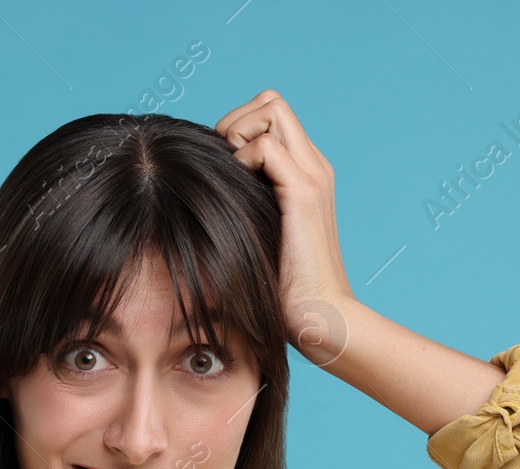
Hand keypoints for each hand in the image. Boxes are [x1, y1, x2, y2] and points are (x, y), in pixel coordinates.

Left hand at [215, 90, 354, 364]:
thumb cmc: (281, 291)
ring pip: (271, 108)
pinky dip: (242, 161)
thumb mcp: (256, 236)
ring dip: (237, 134)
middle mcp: (313, 166)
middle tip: (222, 166)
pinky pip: (266, 145)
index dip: (238, 129)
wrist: (318, 318)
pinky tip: (238, 196)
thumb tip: (201, 190)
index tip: (221, 170)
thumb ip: (243, 205)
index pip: (270, 115)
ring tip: (230, 178)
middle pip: (271, 100)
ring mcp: (312, 176)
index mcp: (304, 174)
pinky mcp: (305, 192)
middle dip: (235, 122)